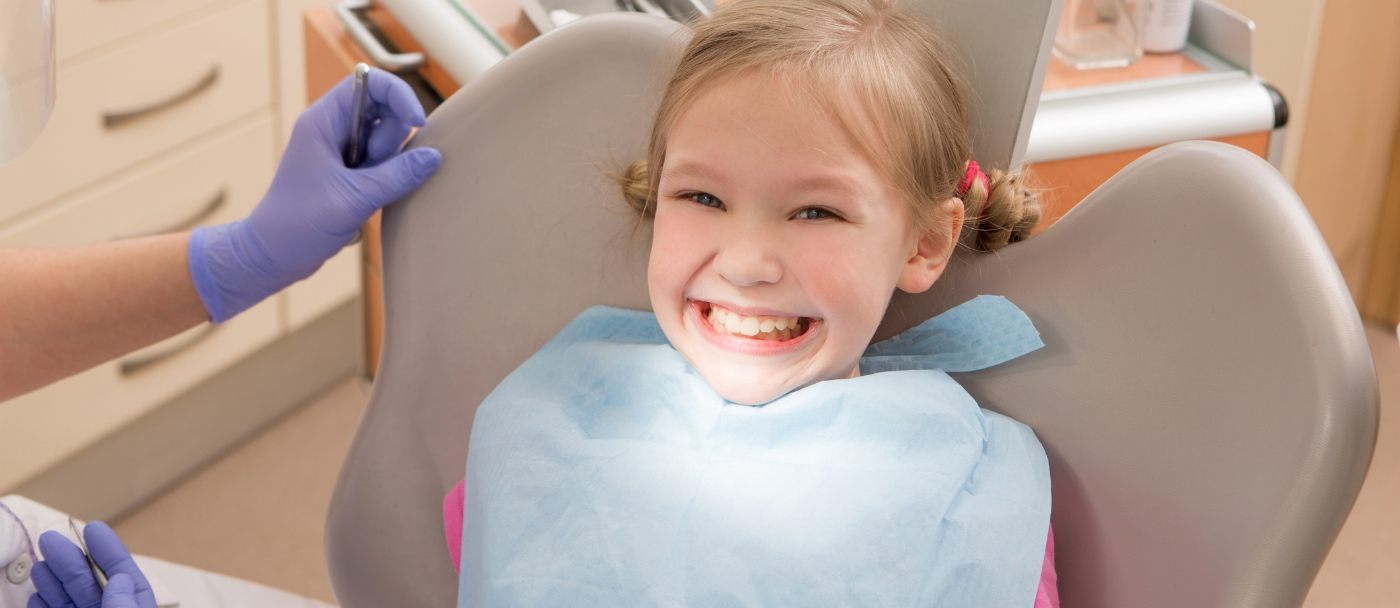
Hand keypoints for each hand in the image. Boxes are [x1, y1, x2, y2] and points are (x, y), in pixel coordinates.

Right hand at [27, 521, 155, 607]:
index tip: (94, 528)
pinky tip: (37, 594)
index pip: (125, 577)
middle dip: (72, 561)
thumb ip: (126, 607)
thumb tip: (122, 578)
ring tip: (42, 561)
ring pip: (70, 600)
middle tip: (52, 537)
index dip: (109, 551)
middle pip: (91, 585)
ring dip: (55, 581)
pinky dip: (43, 607)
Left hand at [188, 67, 442, 321]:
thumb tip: (434, 157)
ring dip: (390, 163)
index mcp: (323, 121)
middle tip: (372, 170)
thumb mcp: (354, 199)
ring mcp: (341, 151)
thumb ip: (397, 176)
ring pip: (387, 140)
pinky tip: (371, 198)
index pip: (370, 83)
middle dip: (391, 140)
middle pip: (385, 111)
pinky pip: (383, 162)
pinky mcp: (349, 172)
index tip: (417, 124)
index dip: (399, 96)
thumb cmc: (299, 224)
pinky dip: (387, 177)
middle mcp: (333, 129)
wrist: (273, 255)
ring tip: (366, 191)